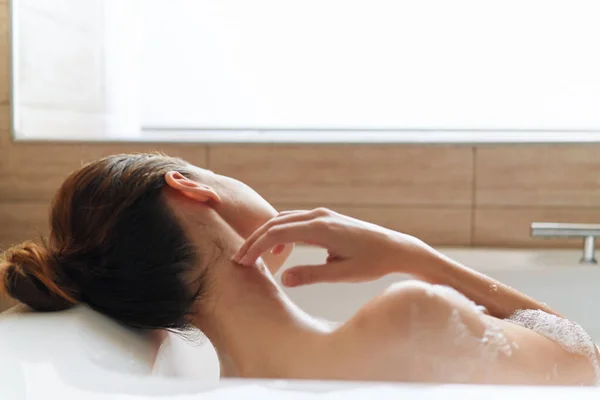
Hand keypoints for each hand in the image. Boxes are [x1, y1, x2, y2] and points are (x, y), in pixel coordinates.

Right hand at [232, 208, 431, 286]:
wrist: (396, 248)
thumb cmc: (372, 263)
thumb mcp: (342, 274)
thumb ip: (312, 275)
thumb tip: (284, 278)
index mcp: (321, 229)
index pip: (277, 233)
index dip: (256, 247)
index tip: (242, 262)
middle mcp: (319, 216)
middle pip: (276, 223)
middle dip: (255, 240)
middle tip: (239, 259)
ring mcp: (323, 215)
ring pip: (285, 219)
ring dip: (266, 235)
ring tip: (253, 254)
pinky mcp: (327, 219)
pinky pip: (296, 221)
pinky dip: (281, 231)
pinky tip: (280, 249)